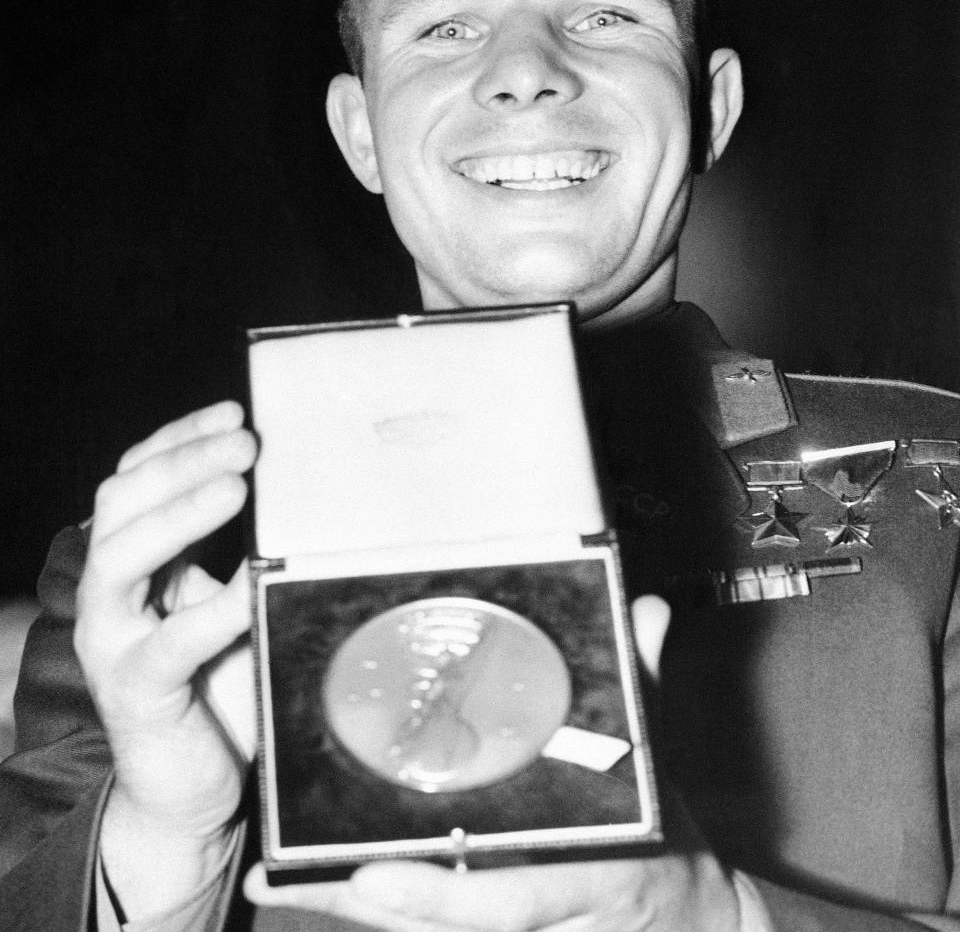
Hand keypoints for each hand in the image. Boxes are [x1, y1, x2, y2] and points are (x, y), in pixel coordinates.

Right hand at [75, 401, 257, 917]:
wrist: (190, 787)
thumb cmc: (217, 684)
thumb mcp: (228, 602)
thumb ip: (240, 554)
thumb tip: (300, 493)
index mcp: (133, 562)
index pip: (137, 477)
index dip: (179, 438)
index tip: (234, 411)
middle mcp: (110, 593)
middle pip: (122, 502)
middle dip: (182, 461)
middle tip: (246, 441)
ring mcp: (113, 642)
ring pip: (120, 557)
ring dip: (180, 513)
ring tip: (237, 486)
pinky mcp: (136, 692)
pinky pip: (167, 644)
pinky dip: (211, 610)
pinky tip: (251, 586)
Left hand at [244, 596, 741, 931]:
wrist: (693, 921)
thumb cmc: (672, 839)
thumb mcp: (660, 755)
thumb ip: (646, 682)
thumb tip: (645, 608)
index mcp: (589, 876)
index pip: (510, 899)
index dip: (439, 896)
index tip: (373, 879)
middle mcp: (541, 911)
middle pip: (439, 926)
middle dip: (360, 904)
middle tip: (284, 877)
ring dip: (346, 907)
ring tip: (273, 880)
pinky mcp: (494, 931)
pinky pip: (427, 927)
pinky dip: (370, 908)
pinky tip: (315, 885)